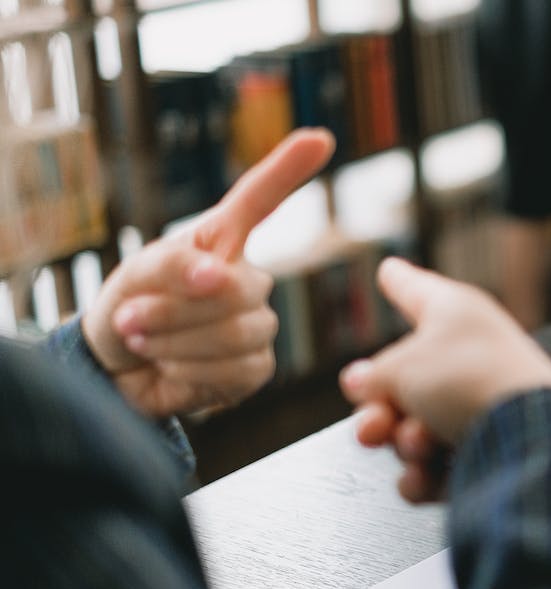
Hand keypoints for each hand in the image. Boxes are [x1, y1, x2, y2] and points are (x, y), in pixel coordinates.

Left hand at [83, 128, 334, 417]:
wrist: (115, 371)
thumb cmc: (128, 308)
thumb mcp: (136, 274)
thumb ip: (173, 264)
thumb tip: (216, 275)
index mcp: (221, 243)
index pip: (259, 201)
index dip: (288, 170)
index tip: (320, 138)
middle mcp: (247, 280)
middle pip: (239, 288)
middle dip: (176, 310)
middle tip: (131, 318)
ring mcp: (256, 324)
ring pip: (237, 332)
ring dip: (174, 342)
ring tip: (144, 342)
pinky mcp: (255, 368)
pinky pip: (235, 369)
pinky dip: (189, 373)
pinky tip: (171, 368)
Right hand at [342, 257, 550, 502]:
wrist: (527, 438)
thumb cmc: (470, 381)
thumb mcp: (401, 367)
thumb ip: (374, 375)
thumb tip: (362, 383)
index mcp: (455, 315)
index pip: (417, 290)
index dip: (399, 281)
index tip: (390, 270)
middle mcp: (469, 355)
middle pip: (404, 381)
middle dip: (380, 410)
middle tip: (374, 424)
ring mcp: (479, 405)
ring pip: (415, 428)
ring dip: (405, 443)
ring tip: (418, 444)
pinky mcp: (487, 452)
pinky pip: (436, 467)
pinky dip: (426, 475)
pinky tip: (425, 476)